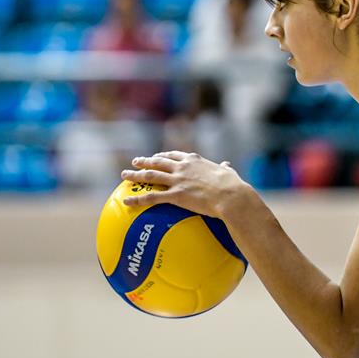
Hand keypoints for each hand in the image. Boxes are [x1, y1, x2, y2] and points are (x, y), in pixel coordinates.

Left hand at [120, 150, 251, 218]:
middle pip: (158, 162)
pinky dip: (137, 199)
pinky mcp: (175, 195)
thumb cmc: (233, 186)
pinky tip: (126, 202)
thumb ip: (225, 168)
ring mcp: (177, 180)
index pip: (175, 155)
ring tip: (125, 175)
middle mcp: (183, 167)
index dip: (164, 155)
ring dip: (135, 175)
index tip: (157, 156)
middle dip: (145, 161)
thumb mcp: (229, 173)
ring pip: (151, 176)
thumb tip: (227, 165)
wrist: (231, 196)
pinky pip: (152, 197)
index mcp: (194, 160)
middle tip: (135, 161)